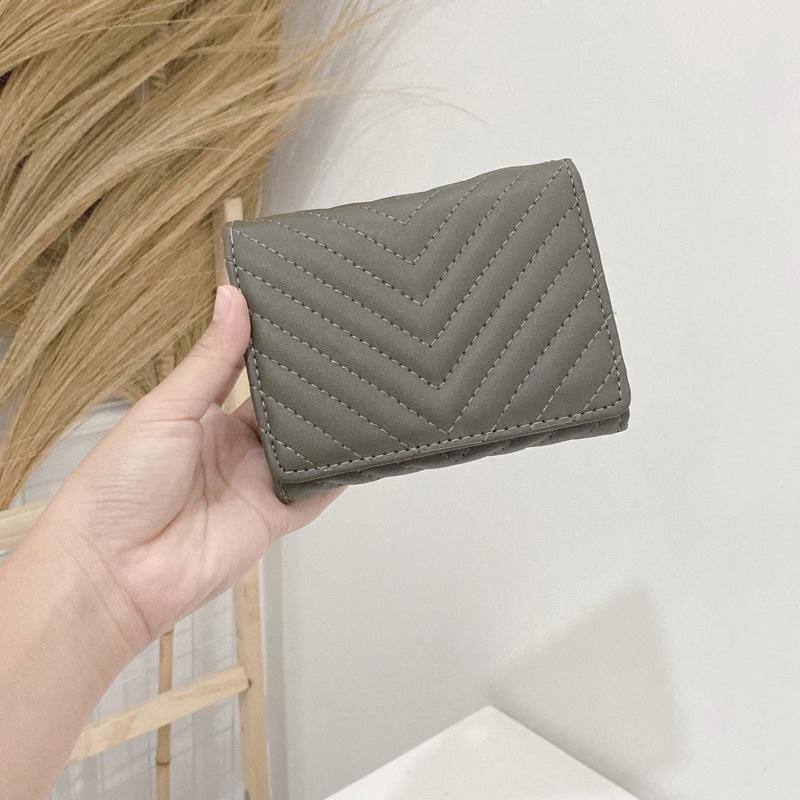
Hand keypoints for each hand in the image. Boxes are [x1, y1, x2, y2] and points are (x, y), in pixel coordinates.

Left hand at [36, 285, 340, 655]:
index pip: (251, 373)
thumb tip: (231, 296)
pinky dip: (336, 475)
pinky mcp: (274, 517)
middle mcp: (235, 447)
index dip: (277, 350)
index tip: (308, 317)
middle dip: (310, 387)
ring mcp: (256, 483)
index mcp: (203, 415)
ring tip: (362, 389)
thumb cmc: (119, 483)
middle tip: (347, 349)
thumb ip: (211, 359)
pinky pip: (314, 493)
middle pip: (284, 410)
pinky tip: (361, 449)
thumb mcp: (166, 408)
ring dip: (327, 428)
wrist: (112, 569)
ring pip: (305, 448)